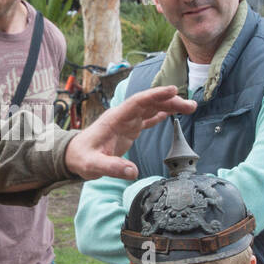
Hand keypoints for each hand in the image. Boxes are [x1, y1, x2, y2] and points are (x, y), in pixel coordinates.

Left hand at [63, 85, 195, 179]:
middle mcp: (122, 117)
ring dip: (169, 106)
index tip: (173, 91)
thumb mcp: (93, 165)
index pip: (137, 102)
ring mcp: (126, 122)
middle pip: (149, 103)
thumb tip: (133, 172)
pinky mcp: (128, 129)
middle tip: (190, 105)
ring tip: (189, 107)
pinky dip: (160, 114)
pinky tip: (172, 113)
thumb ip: (112, 167)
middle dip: (169, 101)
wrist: (73, 156)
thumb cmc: (81, 158)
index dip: (155, 96)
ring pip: (150, 109)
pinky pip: (147, 118)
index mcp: (115, 119)